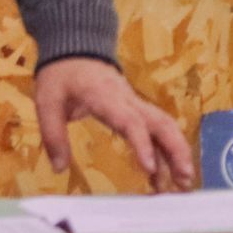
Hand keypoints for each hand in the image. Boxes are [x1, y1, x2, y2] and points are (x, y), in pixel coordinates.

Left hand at [33, 58, 193, 191]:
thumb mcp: (47, 102)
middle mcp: (129, 101)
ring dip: (177, 152)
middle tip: (184, 180)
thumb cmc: (61, 76)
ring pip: (164, 125)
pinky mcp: (134, 109)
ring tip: (183, 183)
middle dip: (176, 150)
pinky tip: (161, 177)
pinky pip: (154, 129)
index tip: (151, 169)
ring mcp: (135, 104)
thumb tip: (59, 168)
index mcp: (107, 99)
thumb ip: (53, 135)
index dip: (143, 145)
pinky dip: (162, 152)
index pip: (132, 122)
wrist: (74, 50)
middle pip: (161, 122)